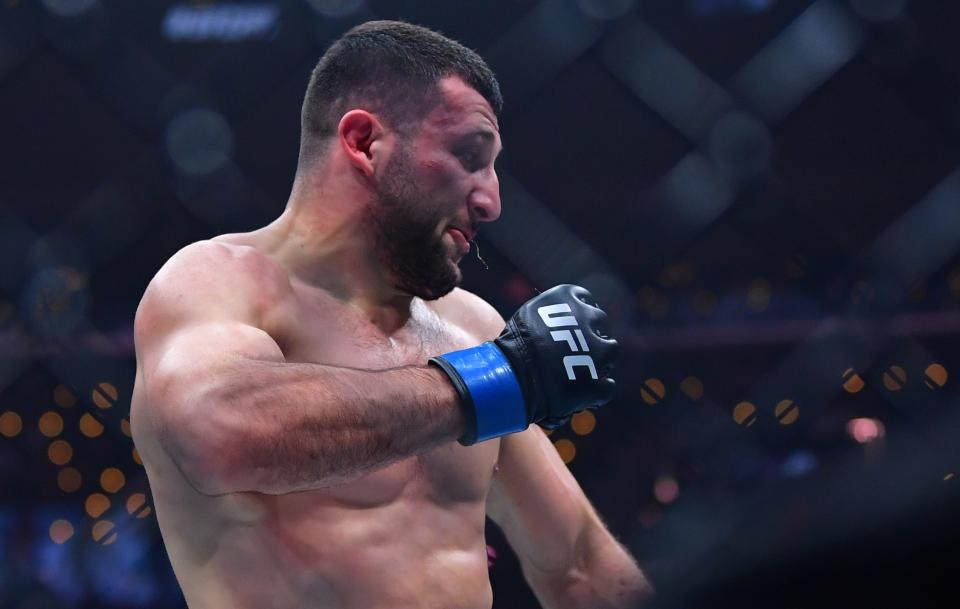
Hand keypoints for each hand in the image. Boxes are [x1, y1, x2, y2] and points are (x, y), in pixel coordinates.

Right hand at [430, 285, 617, 444]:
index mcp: (570, 298)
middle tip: (576, 349)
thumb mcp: (530, 316)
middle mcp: (589, 318)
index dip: (579, 315)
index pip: (585, 300)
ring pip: (610, 351)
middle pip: (600, 323)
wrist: (510, 377)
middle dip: (591, 335)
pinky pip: (607, 384)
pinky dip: (599, 389)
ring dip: (600, 360)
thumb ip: (552, 313)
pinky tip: (585, 394)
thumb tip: (564, 314)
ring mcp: (597, 349)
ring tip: (581, 370)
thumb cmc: (513, 346)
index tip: (571, 326)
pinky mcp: (597, 380)